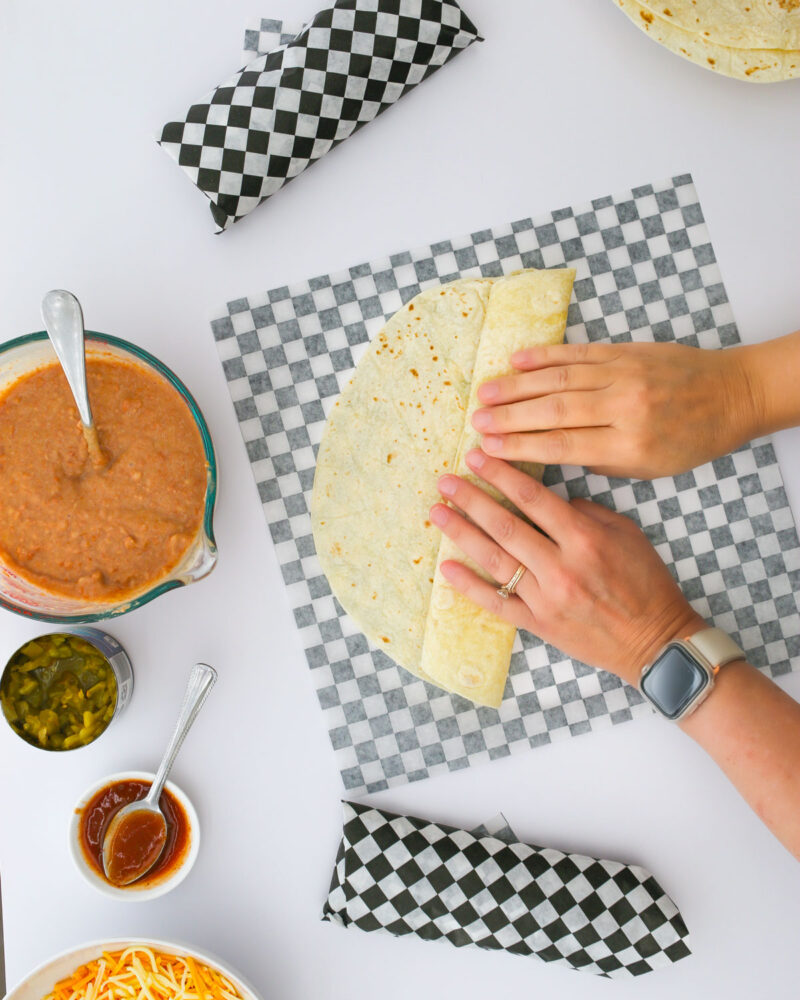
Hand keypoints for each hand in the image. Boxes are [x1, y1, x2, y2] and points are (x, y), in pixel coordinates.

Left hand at [430, 450, 703, 684]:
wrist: (656, 641)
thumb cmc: (646, 584)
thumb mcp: (628, 535)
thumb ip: (588, 512)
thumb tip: (553, 499)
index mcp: (584, 539)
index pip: (532, 498)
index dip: (501, 474)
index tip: (476, 457)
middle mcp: (560, 567)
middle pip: (505, 526)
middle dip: (471, 499)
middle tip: (445, 481)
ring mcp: (546, 599)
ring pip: (495, 561)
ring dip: (462, 534)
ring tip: (437, 512)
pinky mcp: (538, 625)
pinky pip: (497, 604)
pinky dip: (470, 587)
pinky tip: (446, 568)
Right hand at [470, 341, 759, 478]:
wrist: (731, 395)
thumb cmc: (689, 440)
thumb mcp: (646, 467)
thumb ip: (598, 459)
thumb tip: (550, 448)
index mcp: (629, 444)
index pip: (562, 445)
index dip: (520, 446)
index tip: (488, 447)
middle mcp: (624, 407)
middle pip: (554, 411)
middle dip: (509, 417)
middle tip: (475, 421)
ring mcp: (624, 374)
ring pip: (560, 378)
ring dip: (517, 385)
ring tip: (484, 392)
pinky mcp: (626, 351)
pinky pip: (578, 352)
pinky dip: (545, 355)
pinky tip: (517, 360)